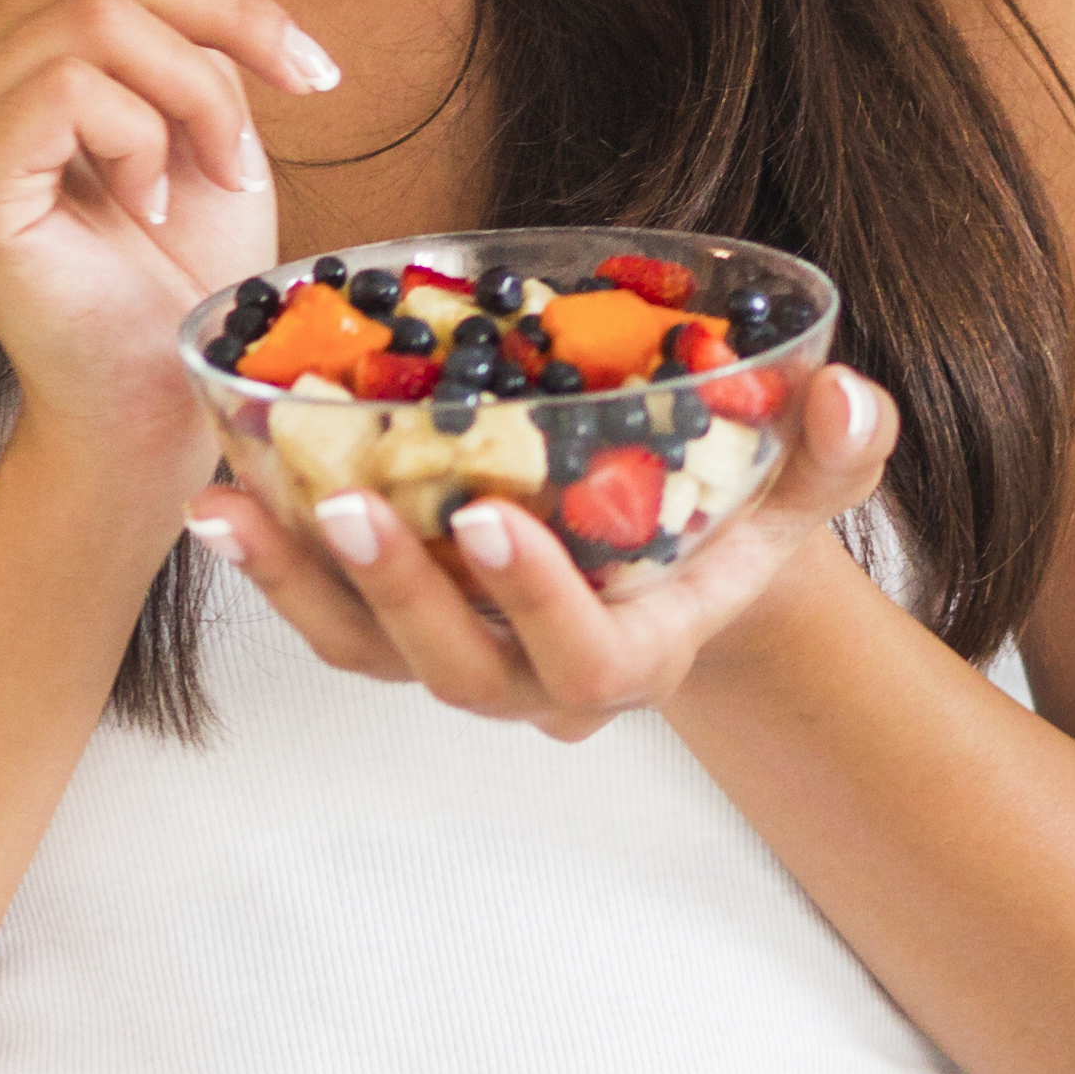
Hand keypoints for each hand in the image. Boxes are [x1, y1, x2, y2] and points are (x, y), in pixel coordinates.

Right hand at [0, 0, 335, 470]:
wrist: (170, 385)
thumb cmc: (185, 253)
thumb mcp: (197, 81)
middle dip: (218, 15)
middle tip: (284, 87)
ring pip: (94, 18)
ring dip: (200, 89)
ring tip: (217, 165)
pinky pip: (72, 90)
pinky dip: (149, 136)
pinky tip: (156, 200)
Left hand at [187, 368, 897, 739]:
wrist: (682, 556)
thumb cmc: (742, 511)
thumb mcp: (806, 479)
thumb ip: (839, 446)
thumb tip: (847, 392)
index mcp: (645, 650)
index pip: (591, 662)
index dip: (540, 604)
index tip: (493, 517)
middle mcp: (543, 681)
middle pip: (461, 673)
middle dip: (399, 593)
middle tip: (341, 504)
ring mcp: (467, 659)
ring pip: (371, 657)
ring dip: (298, 587)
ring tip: (233, 509)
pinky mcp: (402, 631)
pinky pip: (329, 623)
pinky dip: (272, 569)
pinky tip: (227, 495)